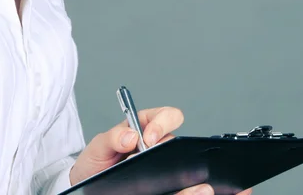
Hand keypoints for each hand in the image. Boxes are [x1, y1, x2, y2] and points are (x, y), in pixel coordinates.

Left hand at [69, 106, 252, 194]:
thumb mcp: (97, 149)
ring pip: (193, 171)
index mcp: (146, 130)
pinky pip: (190, 189)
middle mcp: (162, 149)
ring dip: (201, 179)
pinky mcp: (171, 188)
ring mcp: (169, 172)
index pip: (165, 116)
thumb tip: (130, 135)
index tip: (148, 138)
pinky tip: (211, 194)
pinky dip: (204, 192)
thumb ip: (110, 138)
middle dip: (189, 152)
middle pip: (185, 144)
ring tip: (202, 189)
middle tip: (179, 165)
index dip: (161, 122)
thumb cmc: (96, 165)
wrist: (90, 188)